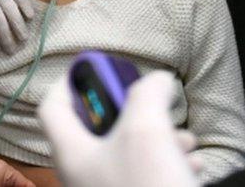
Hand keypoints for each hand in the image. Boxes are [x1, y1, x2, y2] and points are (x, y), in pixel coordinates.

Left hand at [38, 71, 200, 186]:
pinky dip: (167, 164)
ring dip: (159, 138)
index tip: (95, 68)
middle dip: (133, 111)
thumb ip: (147, 94)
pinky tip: (192, 165)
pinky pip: (144, 176)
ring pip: (128, 152)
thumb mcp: (146, 129)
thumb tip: (156, 79)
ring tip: (186, 141)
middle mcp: (82, 173)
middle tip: (155, 106)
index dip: (70, 82)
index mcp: (71, 152)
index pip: (52, 106)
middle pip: (98, 127)